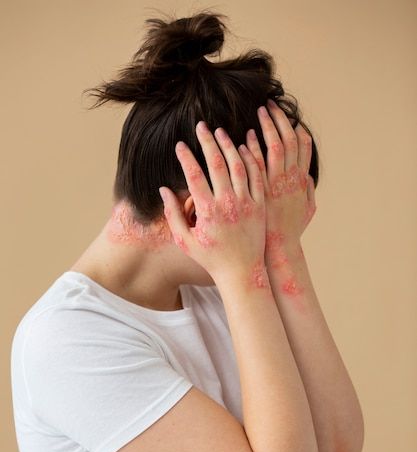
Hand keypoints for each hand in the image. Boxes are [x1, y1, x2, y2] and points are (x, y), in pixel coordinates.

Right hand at [159, 121, 266, 284]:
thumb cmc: (211, 258)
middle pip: (217, 164)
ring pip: (239, 165)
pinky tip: (243, 147)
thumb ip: (173, 215)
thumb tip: (163, 190)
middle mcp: (228, 204)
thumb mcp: (186, 241)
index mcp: (208, 212)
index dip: (185, 158)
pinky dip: (250, 159)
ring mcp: (247, 203)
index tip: (179, 145)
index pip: (194, 176)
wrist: (243, 272)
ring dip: (229, 145)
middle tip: (201, 126)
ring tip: (221, 132)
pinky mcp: (260, 205)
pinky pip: (257, 176)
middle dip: (207, 142)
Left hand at [245, 99, 316, 261]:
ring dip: (265, 127)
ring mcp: (272, 184)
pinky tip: (245, 137)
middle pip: (286, 140)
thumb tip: (309, 176)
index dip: (296, 130)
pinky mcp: (255, 191)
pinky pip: (252, 164)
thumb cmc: (290, 232)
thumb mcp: (308, 212)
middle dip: (278, 120)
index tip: (290, 119)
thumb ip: (309, 192)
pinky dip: (251, 148)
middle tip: (269, 105)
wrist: (275, 248)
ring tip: (258, 112)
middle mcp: (288, 179)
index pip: (302, 147)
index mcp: (301, 181)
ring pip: (270, 147)